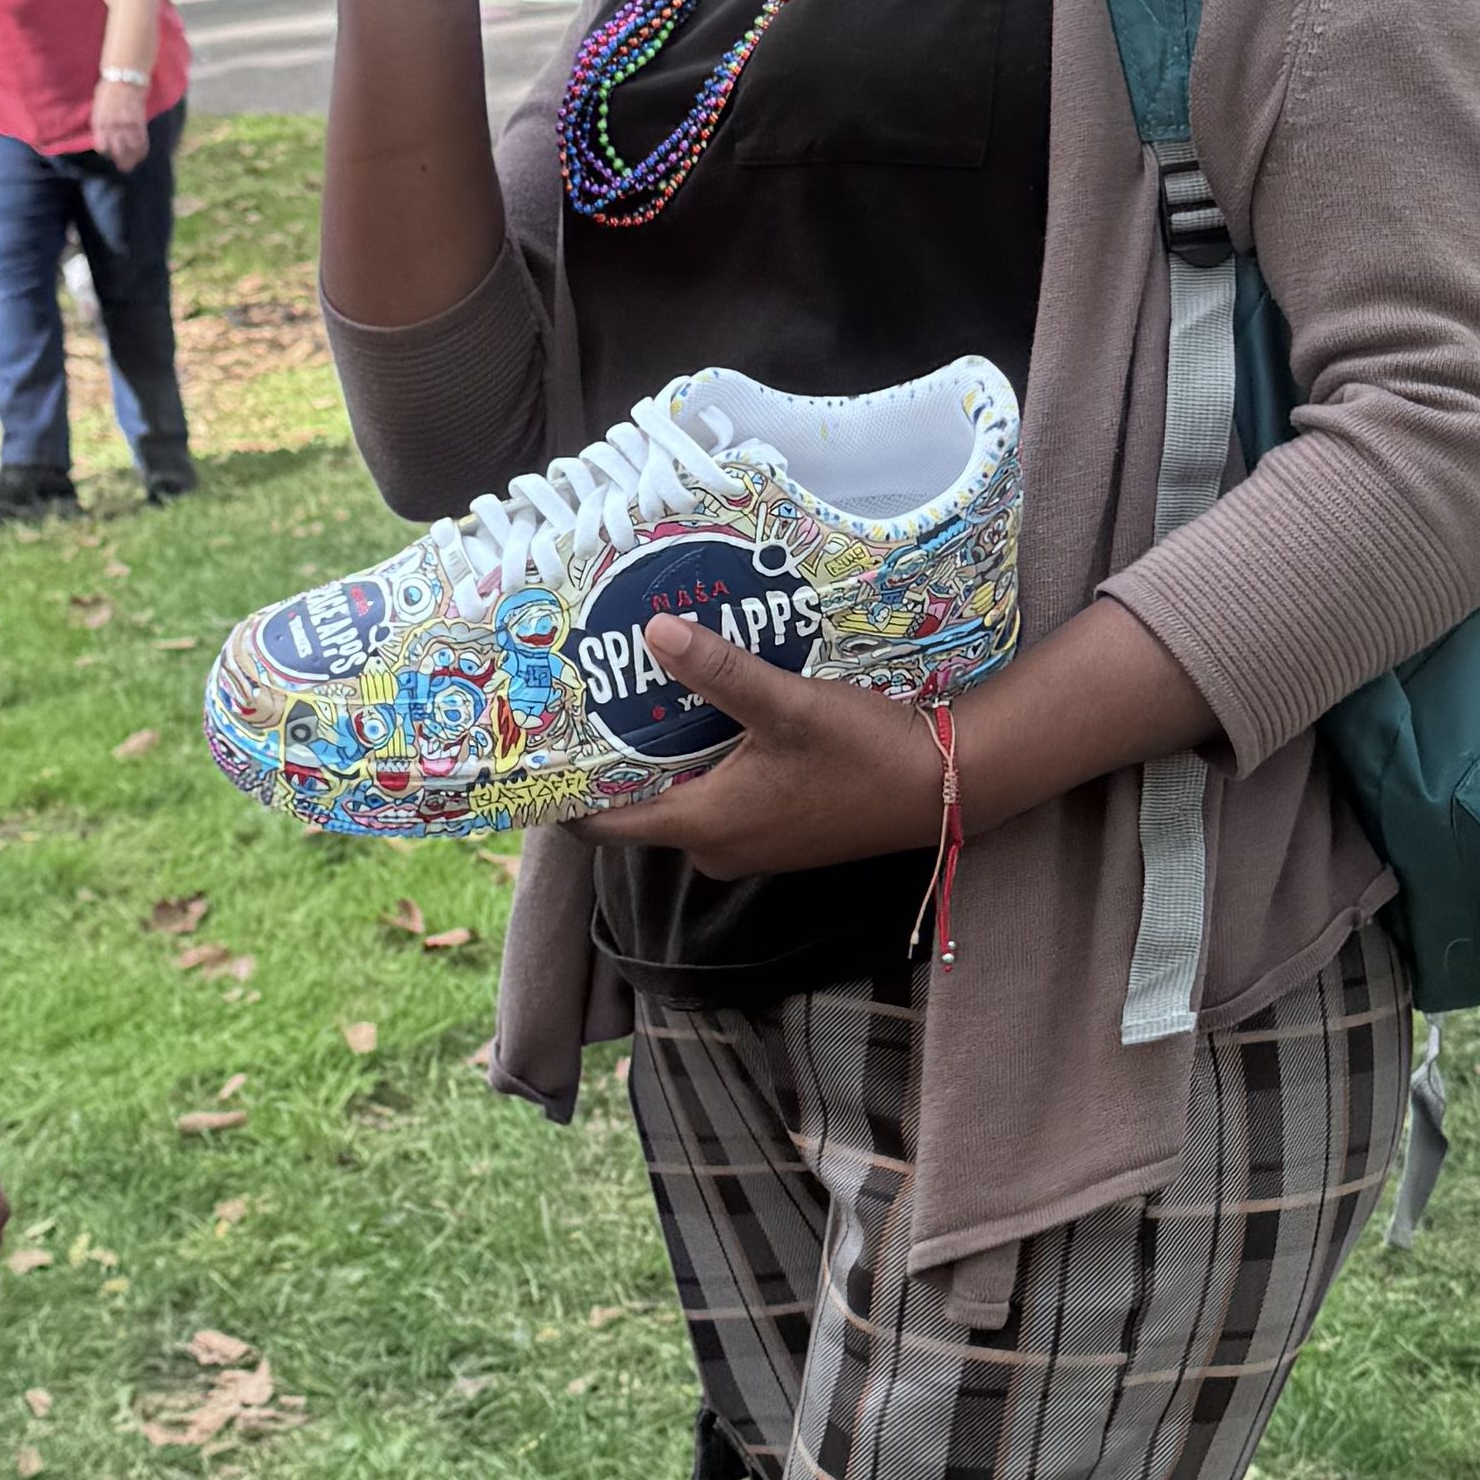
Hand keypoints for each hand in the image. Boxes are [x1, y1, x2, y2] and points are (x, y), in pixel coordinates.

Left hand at [92, 71, 150, 171]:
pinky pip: (141, 140)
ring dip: (132, 158)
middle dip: (121, 161)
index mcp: (99, 122)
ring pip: (129, 148)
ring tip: (134, 164)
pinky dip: (142, 149)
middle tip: (125, 167)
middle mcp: (110, 125)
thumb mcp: (98, 106)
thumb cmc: (109, 88)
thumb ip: (101, 122)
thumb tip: (104, 135)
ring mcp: (124, 124)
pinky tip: (142, 154)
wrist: (124, 75)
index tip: (112, 156)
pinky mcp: (137, 120)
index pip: (101, 146)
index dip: (107, 153)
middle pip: (116, 150)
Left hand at [573, 624, 949, 878]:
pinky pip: (718, 801)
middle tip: (585, 703)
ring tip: (636, 697)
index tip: (533, 754)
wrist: (946, 787)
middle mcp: (719, 848)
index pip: (604, 827)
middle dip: (613, 761)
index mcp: (706, 826)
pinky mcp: (779, 832)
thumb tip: (653, 632)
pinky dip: (702, 765)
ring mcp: (751, 844)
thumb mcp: (788, 704)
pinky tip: (704, 717)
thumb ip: (719, 671)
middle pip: (640, 810)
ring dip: (661, 759)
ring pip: (682, 801)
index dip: (563, 795)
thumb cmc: (866, 753)